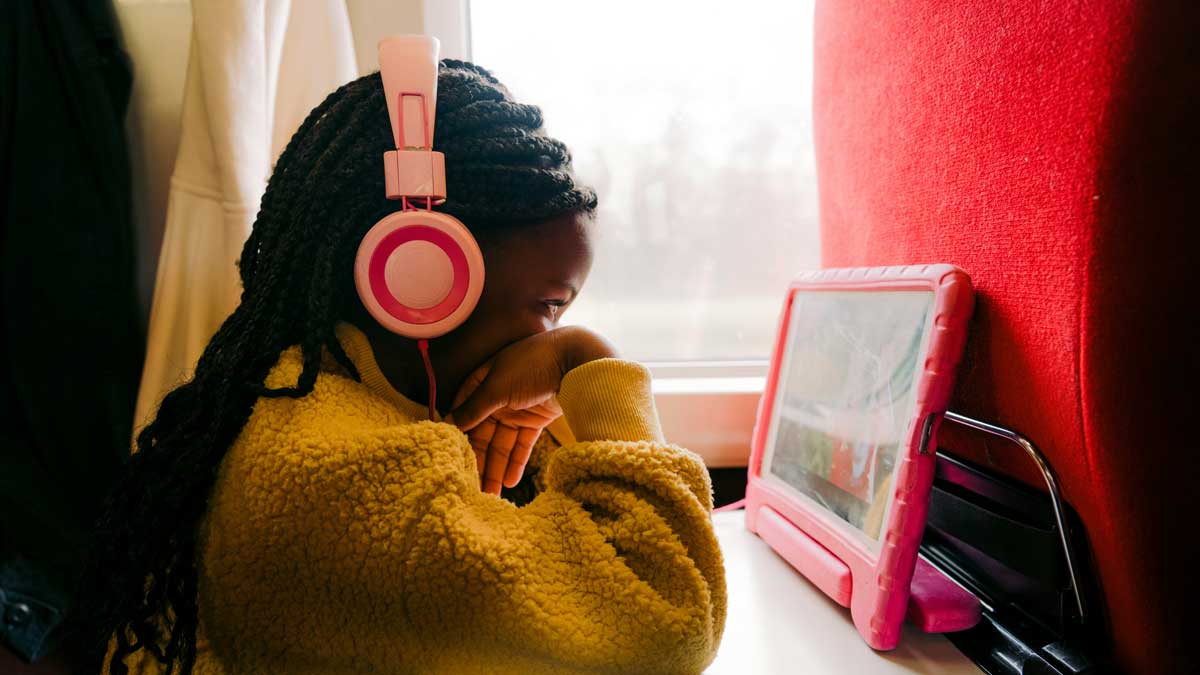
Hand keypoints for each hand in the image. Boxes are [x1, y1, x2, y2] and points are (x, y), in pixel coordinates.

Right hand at [446, 327, 617, 494]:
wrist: (576, 359)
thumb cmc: (531, 364)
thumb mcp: (497, 387)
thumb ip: (474, 408)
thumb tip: (449, 424)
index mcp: (482, 383)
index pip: (463, 413)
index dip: (457, 436)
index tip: (450, 460)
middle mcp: (497, 397)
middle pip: (482, 434)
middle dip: (477, 460)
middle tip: (471, 488)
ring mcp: (517, 409)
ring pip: (502, 443)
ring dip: (495, 468)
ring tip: (490, 495)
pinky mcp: (536, 420)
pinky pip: (522, 445)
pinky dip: (516, 462)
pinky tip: (509, 482)